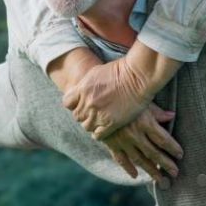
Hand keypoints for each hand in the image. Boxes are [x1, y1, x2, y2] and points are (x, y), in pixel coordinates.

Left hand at [63, 41, 181, 138]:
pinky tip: (105, 128)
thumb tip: (80, 90)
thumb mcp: (97, 72)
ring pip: (86, 126)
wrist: (138, 76)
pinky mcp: (111, 123)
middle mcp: (88, 103)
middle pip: (77, 116)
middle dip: (83, 114)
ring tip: (99, 120)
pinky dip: (99, 133)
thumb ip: (86, 84)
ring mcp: (99, 114)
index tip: (80, 103)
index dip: (74, 104)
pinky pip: (98, 135)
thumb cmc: (121, 70)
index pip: (67, 103)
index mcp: (83, 89)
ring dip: (91, 124)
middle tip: (93, 112)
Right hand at [103, 103, 182, 180]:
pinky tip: (135, 175)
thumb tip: (172, 116)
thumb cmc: (124, 96)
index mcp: (145, 122)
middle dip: (166, 164)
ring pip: (139, 159)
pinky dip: (128, 168)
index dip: (173, 148)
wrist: (98, 100)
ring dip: (151, 170)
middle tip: (175, 173)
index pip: (163, 140)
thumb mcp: (142, 100)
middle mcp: (135, 135)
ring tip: (160, 180)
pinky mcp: (111, 144)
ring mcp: (123, 141)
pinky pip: (121, 159)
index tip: (180, 155)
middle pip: (154, 153)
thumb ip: (157, 111)